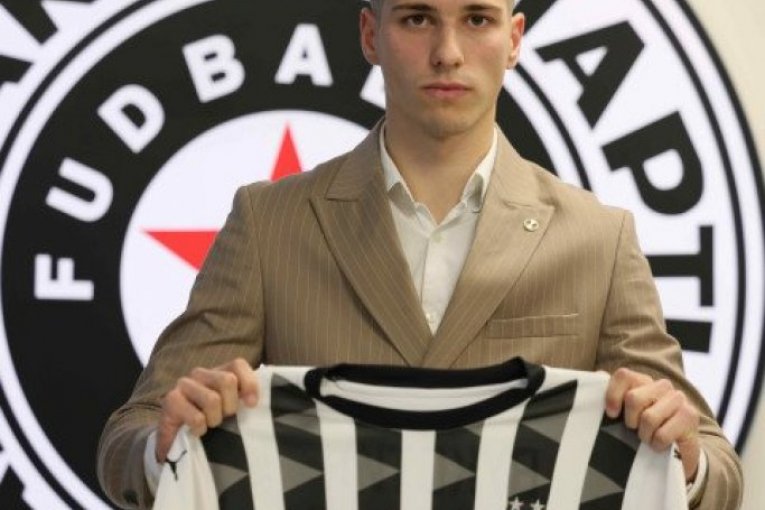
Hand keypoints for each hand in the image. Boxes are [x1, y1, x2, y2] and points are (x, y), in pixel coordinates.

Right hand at [155, 358, 258, 462]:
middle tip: (225, 417)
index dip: (249, 384)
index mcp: (218, 372)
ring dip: (215, 419)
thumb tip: (257, 400)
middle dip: (231, 405)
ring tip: (210, 425)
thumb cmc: (209, 422)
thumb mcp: (230, 409)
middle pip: (227, 380)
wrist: (175, 442)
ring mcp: (184, 385)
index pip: (238, 365)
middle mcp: (200, 374)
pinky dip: (201, 428)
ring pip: (212, 399)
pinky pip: (196, 416)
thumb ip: (244, 398)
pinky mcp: (171, 400)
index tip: (252, 405)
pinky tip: (197, 431)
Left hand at [605, 367, 700, 481]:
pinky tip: (661, 445)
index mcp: (643, 381)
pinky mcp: (690, 415)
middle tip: (635, 429)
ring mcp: (678, 398)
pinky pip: (662, 434)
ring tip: (649, 438)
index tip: (611, 414)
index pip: (624, 376)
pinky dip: (657, 444)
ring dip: (645, 435)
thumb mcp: (624, 415)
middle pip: (633, 398)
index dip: (613, 395)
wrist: (677, 454)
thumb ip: (612, 396)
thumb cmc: (644, 431)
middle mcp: (661, 386)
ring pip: (648, 418)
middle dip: (630, 421)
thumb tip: (597, 376)